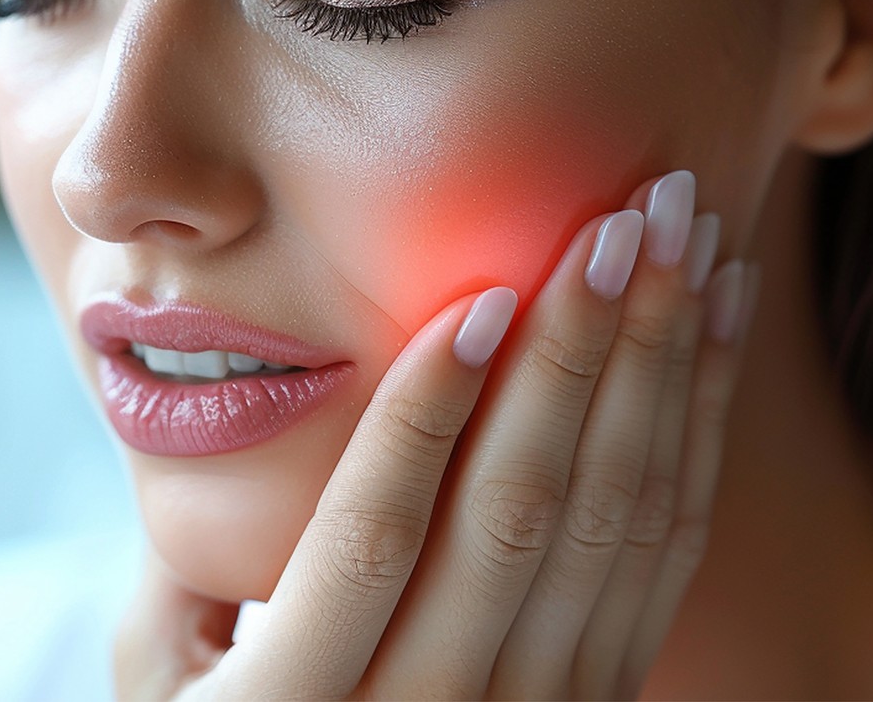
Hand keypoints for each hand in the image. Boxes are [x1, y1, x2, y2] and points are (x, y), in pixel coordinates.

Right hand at [114, 170, 760, 699]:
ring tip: (683, 242)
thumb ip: (183, 562)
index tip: (479, 296)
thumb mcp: (160, 676)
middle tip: (621, 218)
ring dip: (659, 374)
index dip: (424, 416)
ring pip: (613, 532)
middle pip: (518, 520)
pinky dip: (696, 438)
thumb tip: (226, 408)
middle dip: (576, 354)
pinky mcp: (602, 701)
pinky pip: (666, 563)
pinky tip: (713, 334)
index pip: (371, 543)